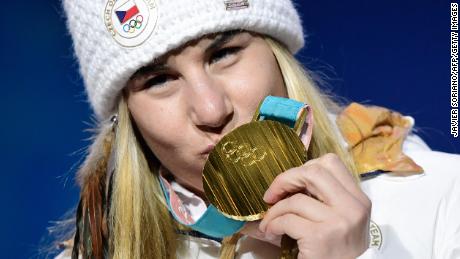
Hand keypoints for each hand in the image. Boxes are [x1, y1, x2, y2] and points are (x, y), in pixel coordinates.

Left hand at [250, 153, 370, 258]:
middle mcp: (352, 207)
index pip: (330, 162)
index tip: (291, 182)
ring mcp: (338, 222)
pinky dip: (273, 224)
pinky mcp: (321, 238)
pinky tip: (272, 231)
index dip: (304, 167)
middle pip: (313, 172)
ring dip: (275, 210)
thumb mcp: (341, 219)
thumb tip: (287, 181)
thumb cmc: (338, 250)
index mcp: (358, 199)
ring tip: (270, 221)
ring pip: (296, 200)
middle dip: (285, 180)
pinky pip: (287, 220)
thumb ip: (324, 197)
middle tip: (272, 195)